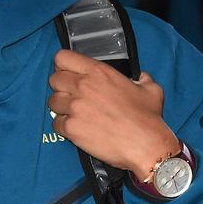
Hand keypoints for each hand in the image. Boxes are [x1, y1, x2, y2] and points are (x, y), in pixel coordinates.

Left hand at [47, 50, 178, 180]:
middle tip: (72, 96)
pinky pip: (56, 123)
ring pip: (52, 102)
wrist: (145, 145)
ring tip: (74, 113)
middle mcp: (83, 86)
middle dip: (61, 87)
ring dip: (61, 107)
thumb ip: (142, 78)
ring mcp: (75, 107)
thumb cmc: (148, 118)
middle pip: (54, 79)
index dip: (62, 65)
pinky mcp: (71, 128)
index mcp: (98, 72)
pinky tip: (76, 128)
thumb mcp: (150, 89)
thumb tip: (141, 77)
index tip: (68, 73)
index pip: (63, 58)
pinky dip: (63, 126)